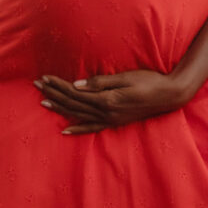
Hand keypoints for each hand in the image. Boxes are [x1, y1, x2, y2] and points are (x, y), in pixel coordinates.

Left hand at [32, 69, 189, 132]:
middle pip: (73, 103)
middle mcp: (106, 112)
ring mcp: (110, 119)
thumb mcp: (126, 78)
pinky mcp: (115, 122)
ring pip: (79, 114)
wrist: (170, 95)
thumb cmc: (150, 82)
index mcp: (107, 99)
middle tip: (37, 86)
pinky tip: (66, 130)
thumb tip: (77, 85)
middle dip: (54, 94)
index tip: (44, 78)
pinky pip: (92, 128)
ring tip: (44, 102)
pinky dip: (78, 129)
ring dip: (60, 108)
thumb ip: (101, 82)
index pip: (75, 92)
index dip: (58, 85)